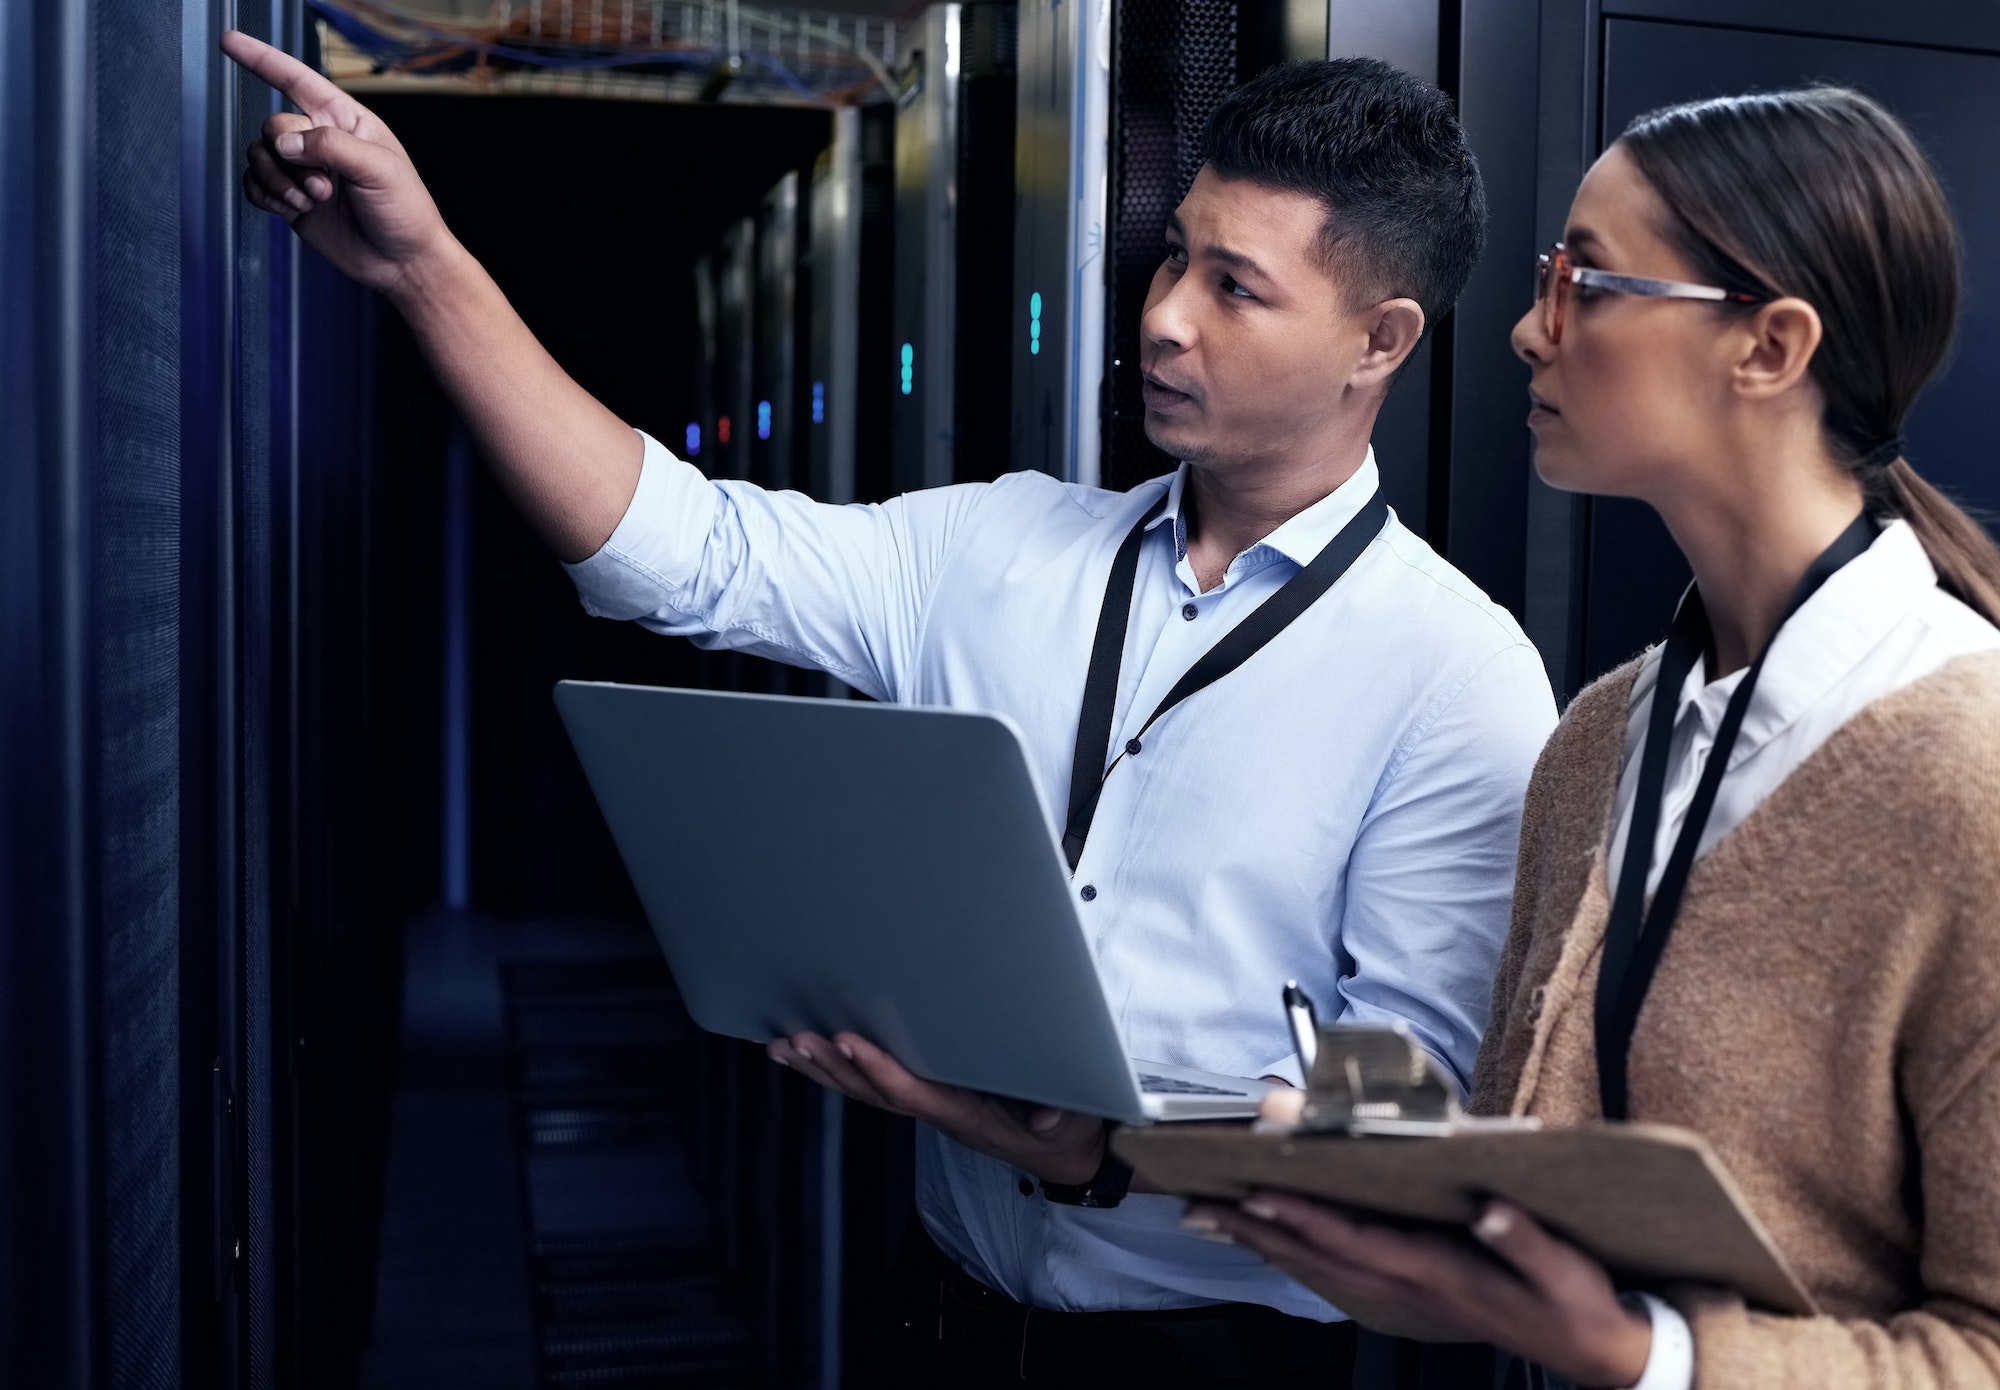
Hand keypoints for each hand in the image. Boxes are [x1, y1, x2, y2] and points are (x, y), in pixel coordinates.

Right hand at [223, 30, 452, 296]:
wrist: (402, 263)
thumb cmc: (405, 212)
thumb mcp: (378, 169)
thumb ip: (330, 145)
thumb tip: (284, 142)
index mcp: (345, 120)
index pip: (296, 79)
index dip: (261, 59)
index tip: (229, 41)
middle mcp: (320, 140)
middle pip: (273, 126)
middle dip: (290, 158)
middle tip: (324, 187)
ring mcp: (303, 170)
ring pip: (259, 155)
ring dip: (279, 180)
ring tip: (313, 201)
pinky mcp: (292, 199)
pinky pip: (255, 185)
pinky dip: (266, 196)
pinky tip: (292, 208)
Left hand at [769, 1031, 1107, 1184]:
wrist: (1062, 1153)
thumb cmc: (1062, 1128)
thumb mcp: (1069, 1120)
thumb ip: (1057, 1115)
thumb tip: (1048, 1119)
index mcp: (964, 1114)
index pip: (911, 1092)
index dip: (877, 1068)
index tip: (847, 1040)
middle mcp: (936, 1114)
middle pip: (872, 1094)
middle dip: (832, 1067)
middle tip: (794, 1039)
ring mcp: (928, 1108)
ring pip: (865, 1093)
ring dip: (822, 1070)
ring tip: (782, 1046)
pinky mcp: (927, 1100)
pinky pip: (873, 1089)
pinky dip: (839, 1072)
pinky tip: (811, 1055)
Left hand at [1187, 1194, 1652, 1387]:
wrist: (1591, 1349)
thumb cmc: (1574, 1300)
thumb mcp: (1563, 1269)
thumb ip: (1524, 1238)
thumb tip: (1489, 1209)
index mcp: (1438, 1269)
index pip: (1356, 1239)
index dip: (1306, 1216)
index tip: (1258, 1190)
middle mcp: (1409, 1282)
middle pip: (1318, 1254)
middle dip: (1258, 1227)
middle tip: (1200, 1205)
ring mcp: (1406, 1292)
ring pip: (1319, 1266)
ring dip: (1266, 1241)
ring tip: (1214, 1217)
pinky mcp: (1412, 1292)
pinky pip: (1338, 1275)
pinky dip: (1297, 1256)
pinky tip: (1273, 1244)